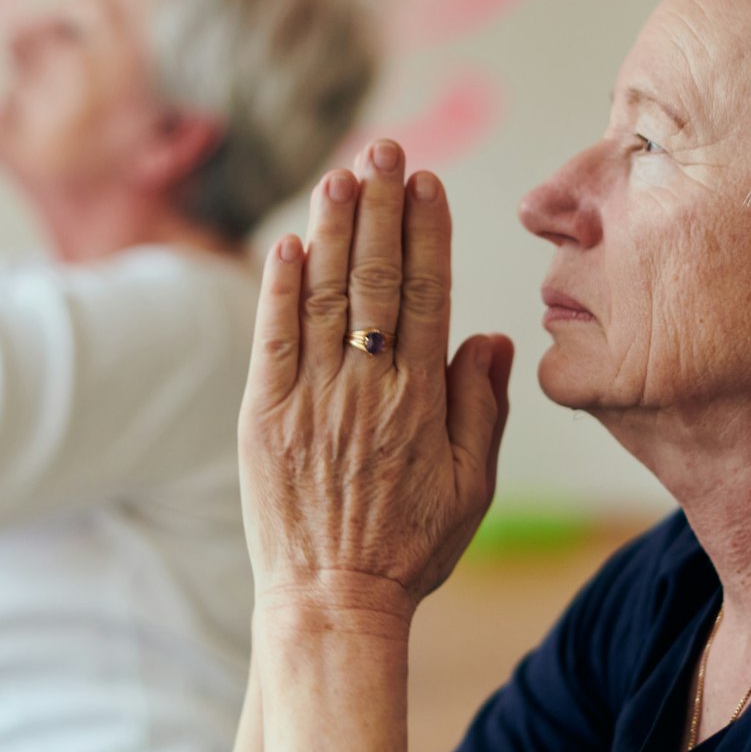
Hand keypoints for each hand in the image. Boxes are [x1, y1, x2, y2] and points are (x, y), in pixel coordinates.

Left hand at [237, 139, 513, 623]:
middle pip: (375, 277)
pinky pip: (271, 338)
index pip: (427, 294)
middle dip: (382, 206)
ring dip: (332, 228)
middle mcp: (367, 388)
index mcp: (422, 400)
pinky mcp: (261, 416)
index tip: (427, 182)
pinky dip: (278, 288)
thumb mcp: (472, 485)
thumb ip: (482, 405)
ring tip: (342, 174)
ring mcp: (310, 399)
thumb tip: (489, 336)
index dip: (428, 232)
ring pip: (322, 294)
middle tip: (385, 148)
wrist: (332, 603)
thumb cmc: (409, 548)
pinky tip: (288, 243)